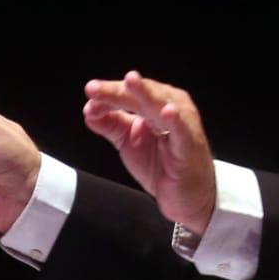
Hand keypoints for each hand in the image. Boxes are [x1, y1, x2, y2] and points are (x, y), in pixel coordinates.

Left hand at [83, 71, 216, 234]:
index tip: (89, 94)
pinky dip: (175, 119)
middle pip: (140, 95)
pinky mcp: (190, 145)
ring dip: (145, 94)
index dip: (108, 93)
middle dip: (117, 91)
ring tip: (130, 82)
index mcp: (155, 103)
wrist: (188, 197)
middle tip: (93, 88)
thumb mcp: (129, 142)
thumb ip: (111, 124)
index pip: (129, 93)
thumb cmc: (162, 165)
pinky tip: (166, 111)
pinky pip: (182, 131)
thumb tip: (89, 110)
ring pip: (159, 105)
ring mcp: (183, 124)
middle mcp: (172, 106)